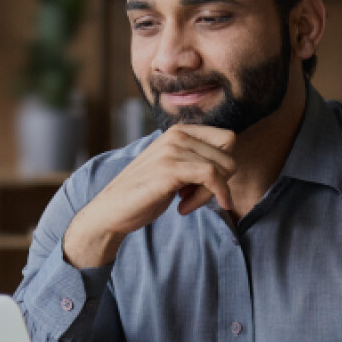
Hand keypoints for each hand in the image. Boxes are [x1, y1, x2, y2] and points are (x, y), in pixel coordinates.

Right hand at [62, 125, 235, 267]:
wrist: (111, 209)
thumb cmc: (144, 192)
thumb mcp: (173, 167)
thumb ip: (196, 159)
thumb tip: (230, 164)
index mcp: (179, 131)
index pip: (227, 139)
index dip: (223, 165)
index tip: (204, 185)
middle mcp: (176, 135)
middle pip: (228, 154)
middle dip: (220, 181)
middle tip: (194, 197)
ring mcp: (172, 150)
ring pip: (222, 168)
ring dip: (210, 194)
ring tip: (185, 203)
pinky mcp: (170, 169)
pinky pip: (212, 177)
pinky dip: (211, 196)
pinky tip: (185, 209)